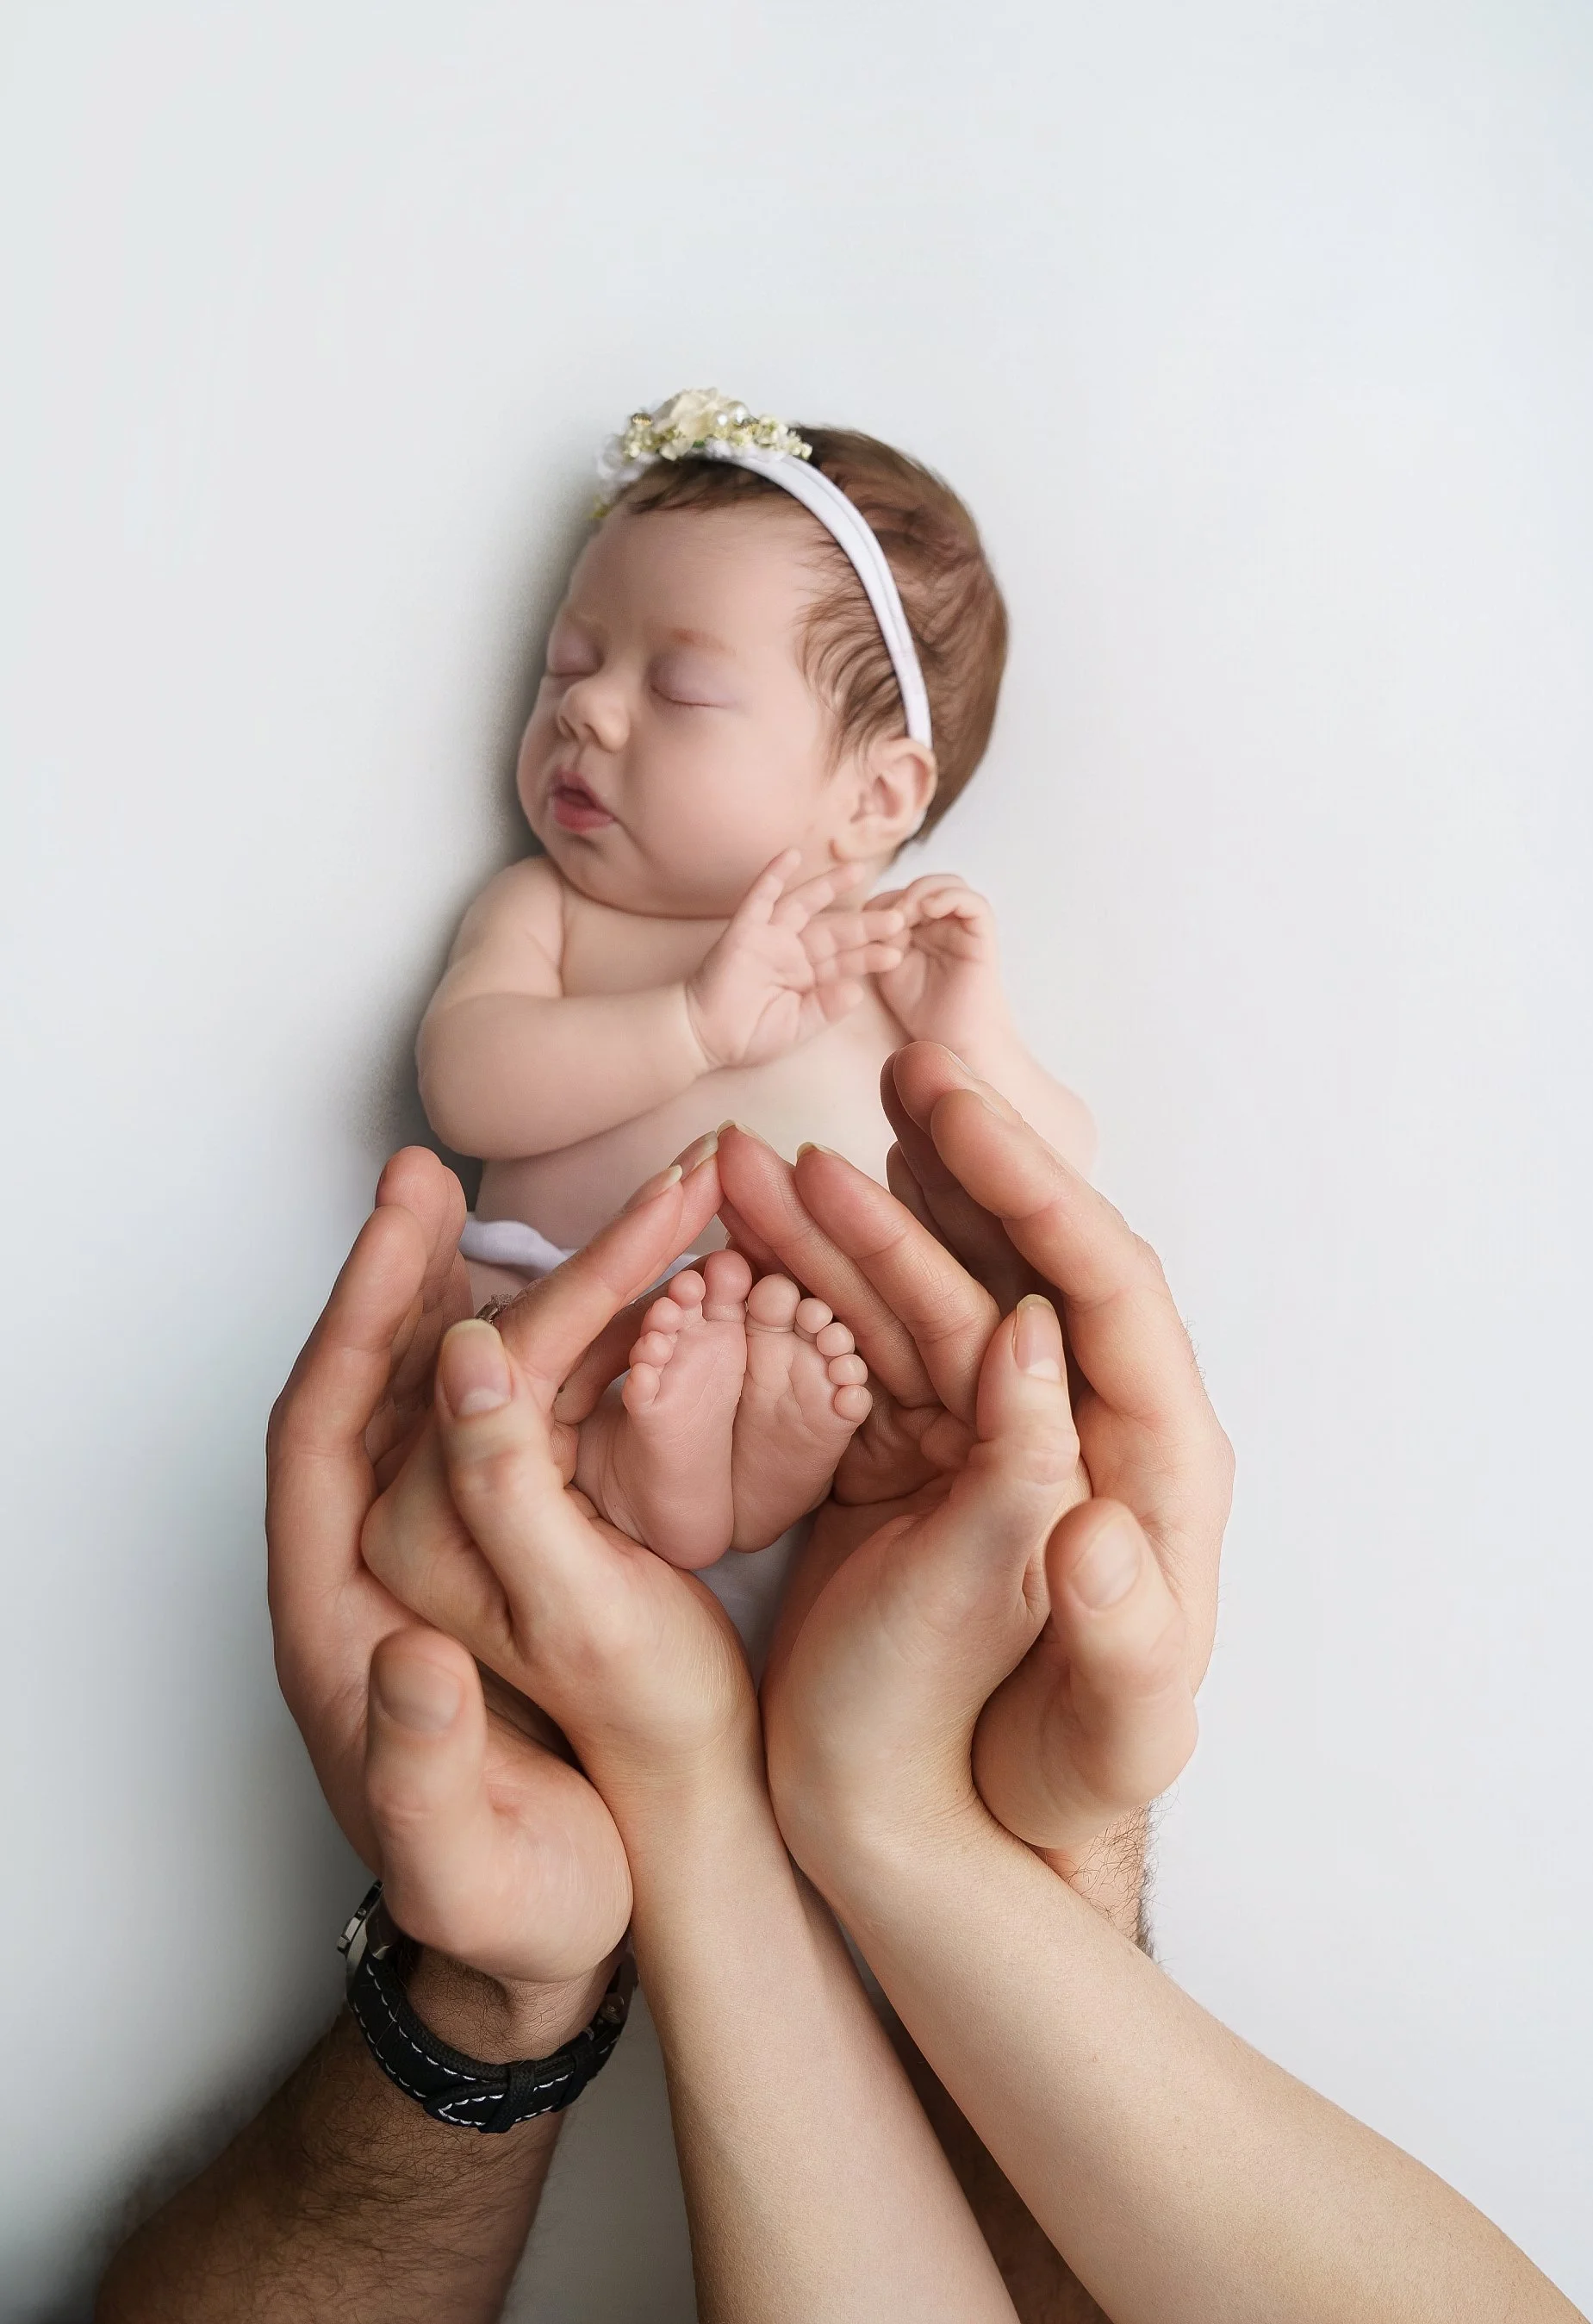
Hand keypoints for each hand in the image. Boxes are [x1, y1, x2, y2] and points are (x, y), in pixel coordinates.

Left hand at [266, 1147, 629, 2011]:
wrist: (555, 1943)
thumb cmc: (508, 1908)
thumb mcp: (467, 1864)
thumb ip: (423, 1771)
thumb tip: (412, 1658)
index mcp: (337, 1621)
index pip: (321, 1439)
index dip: (355, 1325)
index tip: (400, 1228)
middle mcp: (382, 1567)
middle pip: (381, 1394)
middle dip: (410, 1277)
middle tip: (436, 1176)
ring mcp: (452, 1554)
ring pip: (460, 1400)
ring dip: (499, 1300)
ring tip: (539, 1207)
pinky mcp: (519, 1558)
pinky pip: (525, 1433)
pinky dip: (558, 1356)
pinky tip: (604, 1300)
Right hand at [683, 850, 905, 1070]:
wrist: (705, 1038)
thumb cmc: (747, 1035)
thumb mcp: (797, 1026)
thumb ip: (826, 1009)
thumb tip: (858, 991)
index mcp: (808, 976)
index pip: (845, 961)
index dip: (870, 955)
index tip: (899, 951)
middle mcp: (792, 952)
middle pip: (835, 930)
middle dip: (865, 924)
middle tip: (898, 915)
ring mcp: (769, 938)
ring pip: (805, 905)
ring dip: (829, 887)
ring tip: (857, 870)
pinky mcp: (744, 930)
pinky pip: (760, 897)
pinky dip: (773, 875)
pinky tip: (790, 854)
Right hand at [716, 1044, 1232, 1864]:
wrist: (968, 1836)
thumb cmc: (1053, 1785)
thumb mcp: (1101, 1733)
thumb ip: (1116, 1624)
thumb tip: (1096, 1503)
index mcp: (1154, 1463)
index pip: (1109, 1290)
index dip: (1035, 1193)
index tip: (957, 1118)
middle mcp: (1078, 1421)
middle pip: (1020, 1260)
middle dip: (956, 1164)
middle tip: (899, 1072)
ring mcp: (991, 1428)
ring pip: (928, 1287)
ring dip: (860, 1214)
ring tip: (772, 1154)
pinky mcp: (918, 1451)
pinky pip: (866, 1343)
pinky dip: (816, 1283)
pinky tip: (760, 1229)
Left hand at [870, 875, 1011, 1057]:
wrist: (955, 1039)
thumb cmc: (923, 1011)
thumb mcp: (889, 968)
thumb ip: (883, 937)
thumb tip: (878, 908)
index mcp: (921, 929)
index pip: (902, 894)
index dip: (885, 900)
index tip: (870, 922)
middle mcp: (945, 923)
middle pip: (925, 883)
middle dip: (903, 892)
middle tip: (889, 915)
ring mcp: (965, 927)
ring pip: (949, 884)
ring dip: (924, 890)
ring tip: (907, 911)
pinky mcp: (983, 934)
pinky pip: (973, 902)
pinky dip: (950, 897)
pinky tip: (929, 910)